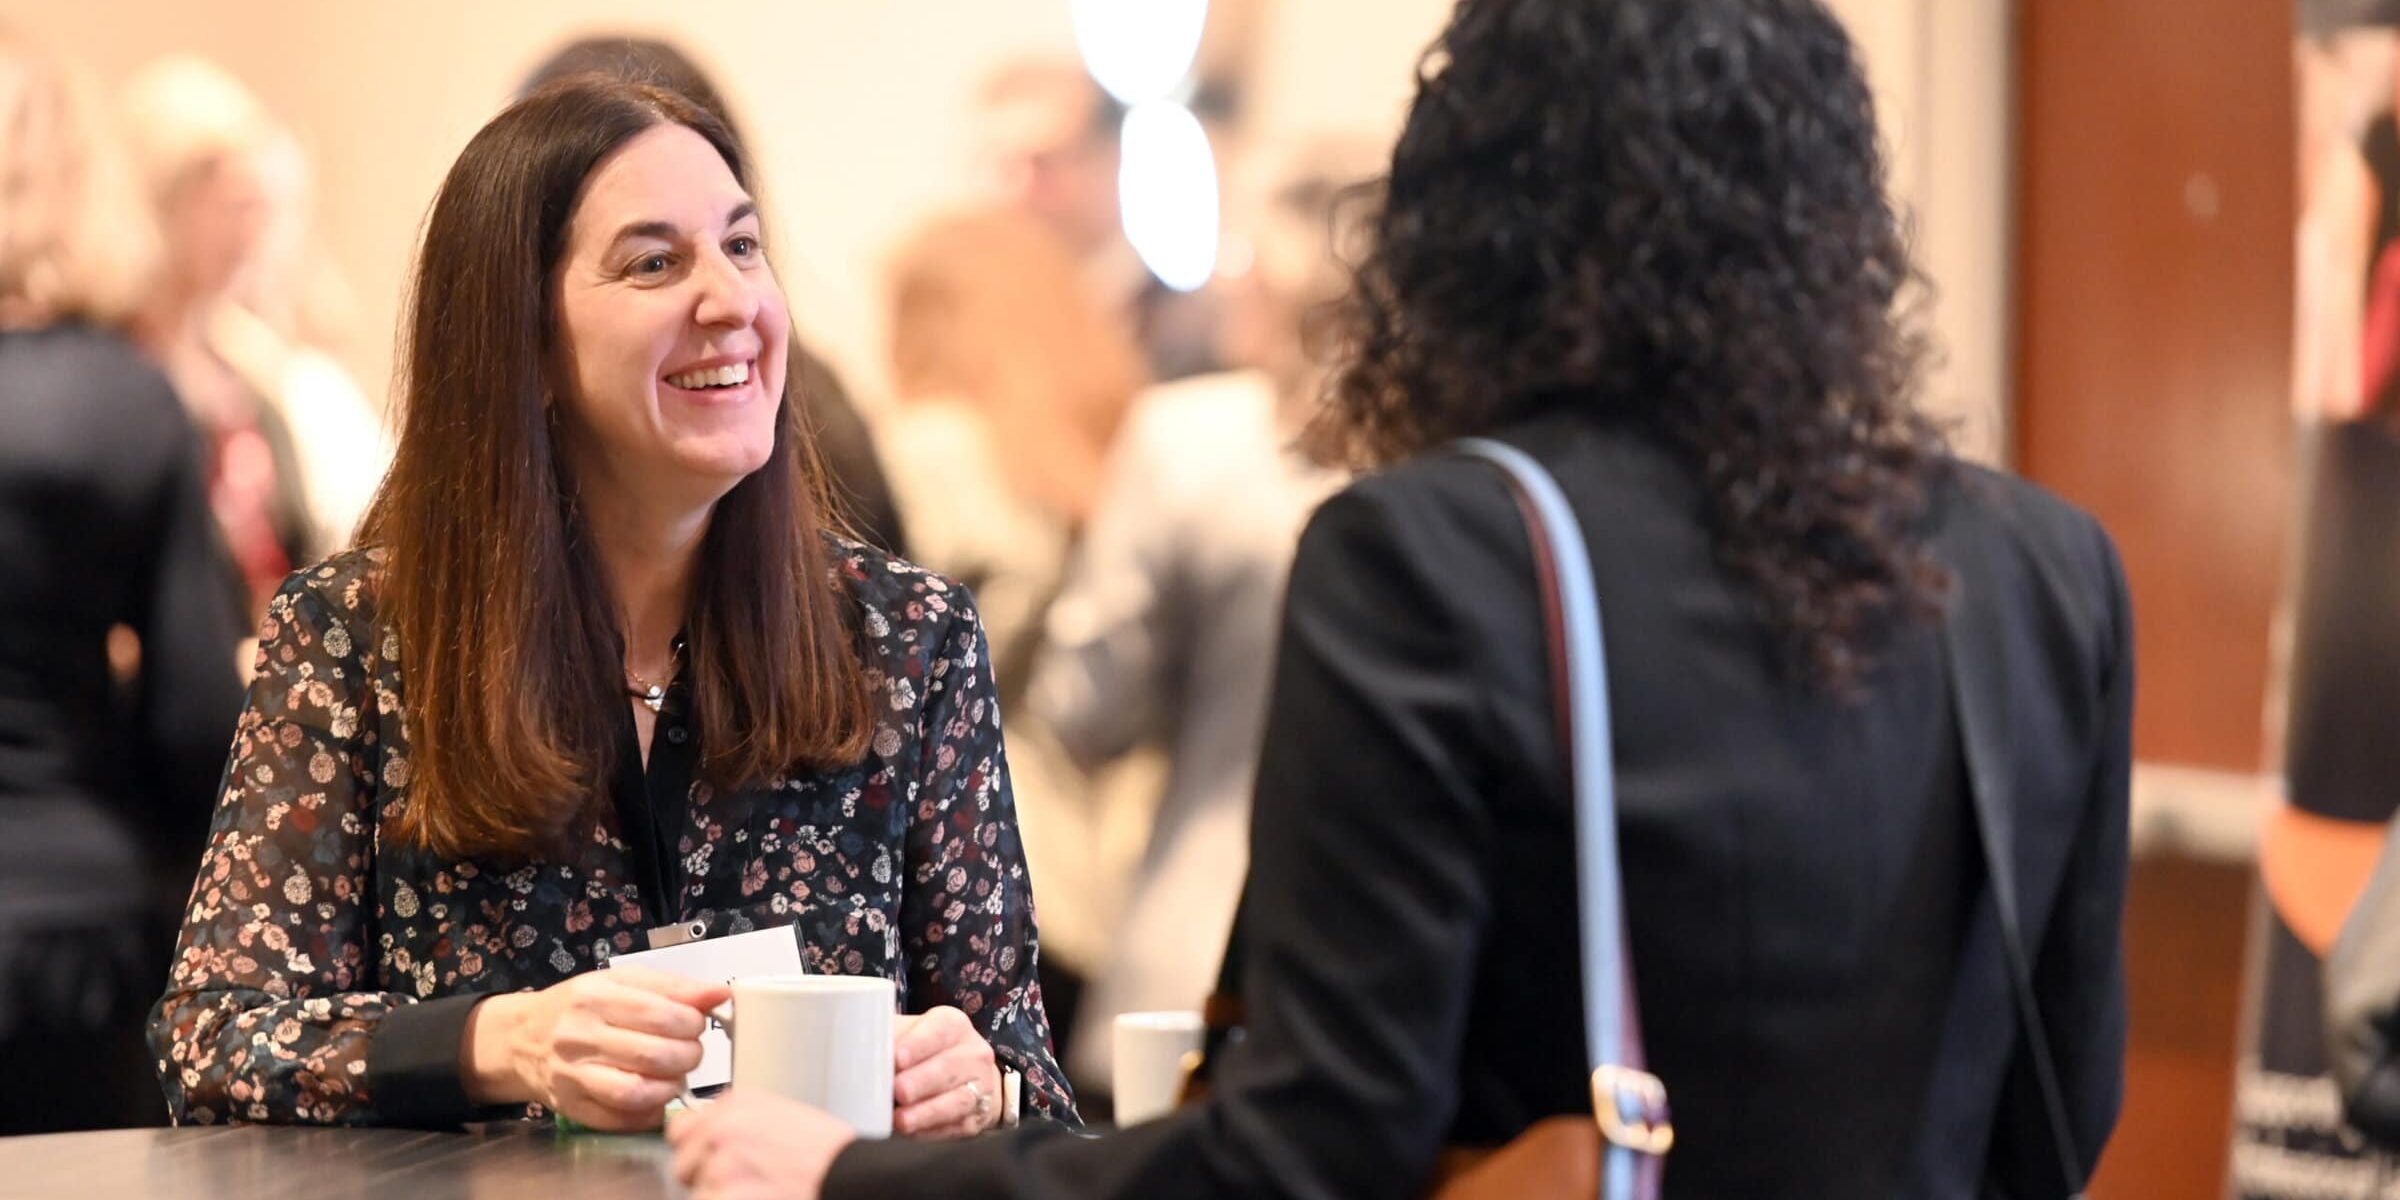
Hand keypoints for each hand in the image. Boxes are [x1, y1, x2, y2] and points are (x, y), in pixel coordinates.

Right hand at [463, 965, 729, 1130]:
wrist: (521, 1038)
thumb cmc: (578, 1007)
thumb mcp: (622, 982)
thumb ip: (673, 987)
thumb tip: (719, 994)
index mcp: (595, 996)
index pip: (661, 1013)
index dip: (693, 1021)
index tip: (698, 1023)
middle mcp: (579, 1036)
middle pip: (655, 1054)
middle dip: (689, 1055)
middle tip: (690, 1050)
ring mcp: (573, 1075)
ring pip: (638, 1091)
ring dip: (671, 1085)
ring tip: (676, 1074)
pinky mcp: (573, 1106)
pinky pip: (622, 1118)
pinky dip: (651, 1110)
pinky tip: (656, 1095)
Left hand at [668, 1090, 853, 1199]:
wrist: (849, 1177)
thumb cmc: (826, 1153)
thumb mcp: (781, 1116)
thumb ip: (738, 1121)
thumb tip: (704, 1136)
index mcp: (736, 1103)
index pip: (681, 1129)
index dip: (697, 1150)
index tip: (711, 1159)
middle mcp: (723, 1127)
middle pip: (683, 1164)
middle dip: (705, 1178)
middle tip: (745, 1182)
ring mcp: (722, 1163)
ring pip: (698, 1192)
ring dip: (721, 1196)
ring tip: (759, 1191)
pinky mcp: (726, 1194)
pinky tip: (760, 1199)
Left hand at [890, 1005, 1001, 1138]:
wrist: (966, 1077)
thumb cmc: (925, 1053)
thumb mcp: (909, 1034)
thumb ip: (886, 1037)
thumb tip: (851, 1050)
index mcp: (953, 1025)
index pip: (939, 1030)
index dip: (918, 1045)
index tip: (896, 1059)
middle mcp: (972, 1053)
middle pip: (949, 1067)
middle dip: (921, 1081)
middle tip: (897, 1091)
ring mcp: (980, 1087)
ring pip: (958, 1100)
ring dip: (927, 1112)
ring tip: (901, 1121)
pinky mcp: (977, 1118)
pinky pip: (956, 1125)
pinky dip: (932, 1131)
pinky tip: (912, 1133)